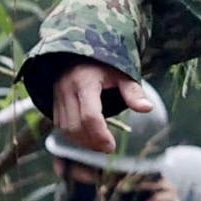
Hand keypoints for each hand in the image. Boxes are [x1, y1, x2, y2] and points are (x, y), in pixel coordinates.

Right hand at [42, 55, 158, 154]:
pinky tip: (88, 137)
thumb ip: (133, 92)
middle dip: (92, 141)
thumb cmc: (106, 64)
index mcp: (84, 81)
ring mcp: (57, 95)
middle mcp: (66, 88)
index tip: (111, 146)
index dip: (100, 135)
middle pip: (76, 126)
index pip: (89, 115)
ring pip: (65, 129)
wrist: (80, 53)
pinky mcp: (53, 101)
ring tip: (99, 144)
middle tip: (108, 147)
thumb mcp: (122, 74)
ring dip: (82, 141)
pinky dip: (73, 135)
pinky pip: (60, 125)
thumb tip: (147, 108)